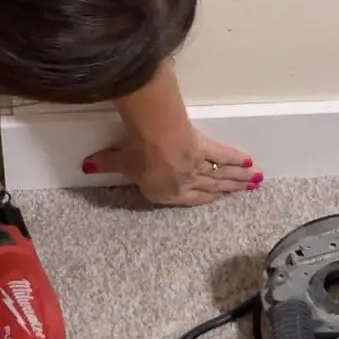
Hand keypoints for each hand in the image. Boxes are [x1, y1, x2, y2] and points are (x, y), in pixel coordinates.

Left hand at [83, 128, 263, 206]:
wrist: (156, 140)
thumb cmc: (137, 154)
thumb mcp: (117, 160)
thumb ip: (103, 164)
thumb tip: (84, 167)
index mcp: (165, 192)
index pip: (187, 198)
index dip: (202, 198)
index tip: (216, 197)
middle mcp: (185, 183)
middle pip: (210, 187)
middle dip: (227, 189)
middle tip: (244, 190)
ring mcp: (198, 167)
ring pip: (220, 175)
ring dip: (237, 178)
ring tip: (254, 180)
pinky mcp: (205, 149)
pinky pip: (223, 156)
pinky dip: (235, 159)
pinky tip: (249, 162)